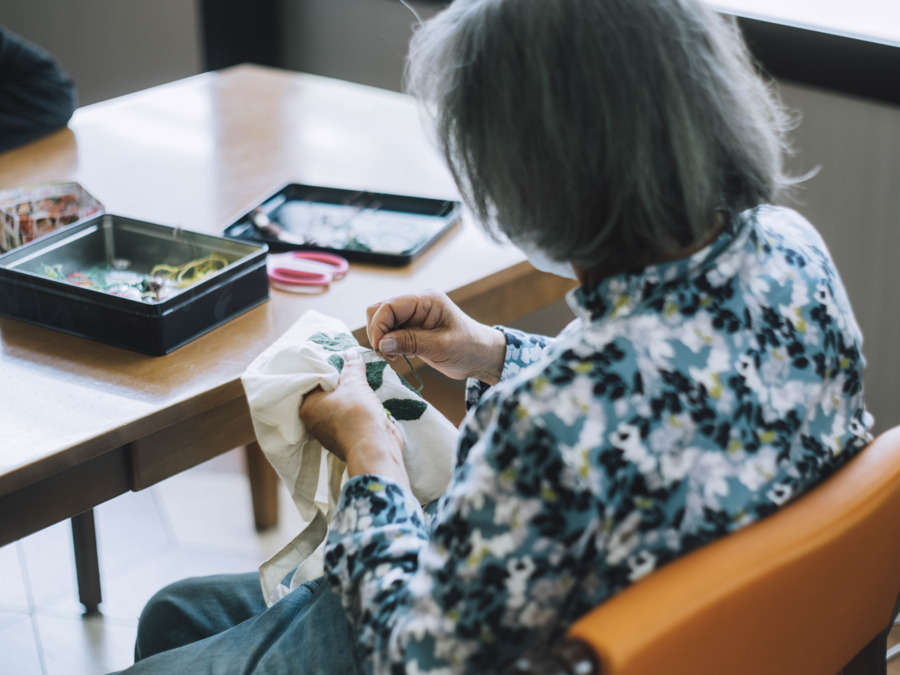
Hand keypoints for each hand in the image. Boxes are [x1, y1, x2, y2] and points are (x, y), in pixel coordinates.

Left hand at [299, 351, 409, 488]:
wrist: (375, 449)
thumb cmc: (357, 414)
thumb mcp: (355, 383)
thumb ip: (352, 366)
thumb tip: (352, 352)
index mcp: (307, 407)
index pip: (311, 382)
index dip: (324, 369)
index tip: (335, 358)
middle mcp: (314, 421)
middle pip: (324, 394)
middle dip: (337, 382)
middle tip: (348, 366)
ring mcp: (330, 432)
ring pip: (337, 407)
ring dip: (348, 396)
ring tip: (359, 380)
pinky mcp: (346, 438)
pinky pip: (348, 418)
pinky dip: (355, 409)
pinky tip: (365, 399)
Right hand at [366, 290, 506, 383]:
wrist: (482, 357)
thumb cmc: (469, 348)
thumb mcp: (441, 347)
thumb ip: (411, 342)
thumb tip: (382, 343)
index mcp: (427, 300)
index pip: (389, 306)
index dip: (378, 326)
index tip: (380, 348)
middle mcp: (417, 304)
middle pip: (380, 310)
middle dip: (378, 332)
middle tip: (387, 354)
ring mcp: (414, 315)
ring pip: (382, 321)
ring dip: (382, 339)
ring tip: (394, 356)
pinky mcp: (412, 328)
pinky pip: (390, 332)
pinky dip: (388, 344)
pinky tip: (399, 355)